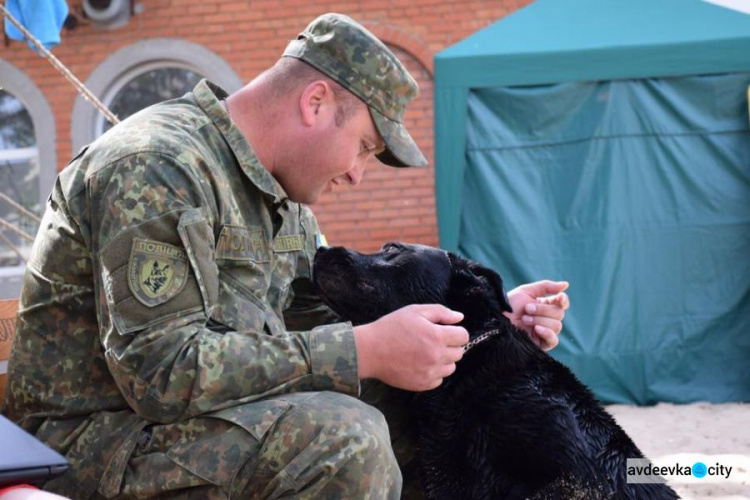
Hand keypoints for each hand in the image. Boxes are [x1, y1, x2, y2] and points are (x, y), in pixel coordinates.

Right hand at [354, 304, 468, 391]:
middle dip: (450, 345)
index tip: (445, 331)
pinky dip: (433, 372)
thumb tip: (459, 317)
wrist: (369, 351)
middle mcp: (437, 356)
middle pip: (459, 353)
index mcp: (437, 336)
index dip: (456, 332)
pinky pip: (439, 379)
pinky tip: (420, 363)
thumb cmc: (391, 328)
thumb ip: (440, 312)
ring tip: (425, 353)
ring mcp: (430, 372)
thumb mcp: (414, 312)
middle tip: (432, 341)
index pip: (463, 337)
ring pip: (450, 368)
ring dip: (443, 360)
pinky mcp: (422, 384)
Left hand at [504, 281, 569, 350]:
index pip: (562, 303)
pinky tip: (537, 329)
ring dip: (540, 320)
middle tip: (527, 309)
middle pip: (559, 314)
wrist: (496, 320)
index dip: (563, 300)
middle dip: (543, 310)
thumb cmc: (508, 305)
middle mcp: (546, 319)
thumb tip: (566, 285)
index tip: (559, 297)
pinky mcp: (540, 344)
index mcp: (544, 306)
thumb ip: (546, 286)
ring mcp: (544, 332)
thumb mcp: (526, 291)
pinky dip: (547, 333)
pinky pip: (553, 340)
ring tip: (525, 319)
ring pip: (557, 326)